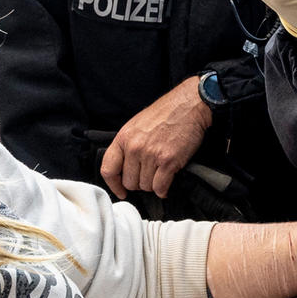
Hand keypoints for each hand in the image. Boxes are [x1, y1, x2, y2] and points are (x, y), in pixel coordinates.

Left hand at [101, 77, 213, 199]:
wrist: (188, 106)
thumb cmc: (165, 114)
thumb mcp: (136, 125)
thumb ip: (127, 145)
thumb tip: (125, 168)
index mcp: (123, 138)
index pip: (108, 169)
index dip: (114, 185)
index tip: (121, 191)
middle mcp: (134, 147)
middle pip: (129, 182)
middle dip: (140, 183)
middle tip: (150, 175)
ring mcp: (150, 155)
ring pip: (146, 186)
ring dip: (154, 184)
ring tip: (161, 172)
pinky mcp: (168, 161)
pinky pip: (160, 187)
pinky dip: (164, 189)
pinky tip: (167, 181)